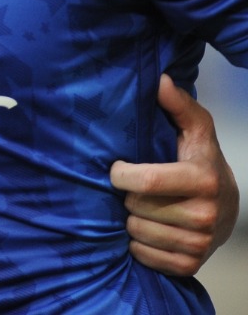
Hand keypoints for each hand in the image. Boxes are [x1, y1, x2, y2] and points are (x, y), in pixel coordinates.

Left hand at [111, 74, 239, 275]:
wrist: (227, 208)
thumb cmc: (201, 162)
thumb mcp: (195, 131)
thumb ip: (178, 105)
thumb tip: (160, 81)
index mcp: (203, 180)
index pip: (146, 181)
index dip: (120, 174)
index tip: (117, 168)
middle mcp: (204, 214)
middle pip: (136, 207)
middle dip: (127, 197)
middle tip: (136, 190)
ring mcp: (199, 243)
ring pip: (137, 232)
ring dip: (131, 219)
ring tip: (143, 208)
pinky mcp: (190, 264)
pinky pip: (144, 255)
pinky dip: (138, 243)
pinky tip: (149, 228)